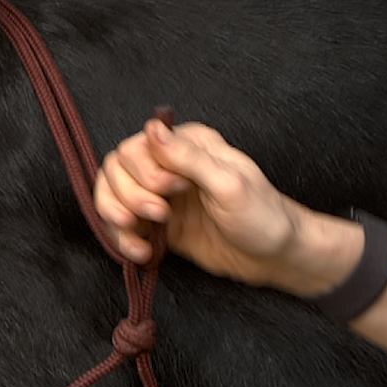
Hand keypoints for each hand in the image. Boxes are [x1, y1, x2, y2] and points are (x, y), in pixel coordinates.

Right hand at [94, 119, 347, 289]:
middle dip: (129, 195)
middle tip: (160, 215)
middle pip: (116, 168)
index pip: (136, 146)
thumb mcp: (229, 185)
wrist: (274, 258)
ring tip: (141, 239)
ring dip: (116, 216)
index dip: (144, 172)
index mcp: (189, 145)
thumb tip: (152, 128)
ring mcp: (160, 195)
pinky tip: (141, 252)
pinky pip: (122, 225)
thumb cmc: (263, 217)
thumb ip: (189, 157)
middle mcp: (170, 165)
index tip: (171, 192)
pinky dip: (122, 239)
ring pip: (111, 194)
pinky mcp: (158, 224)